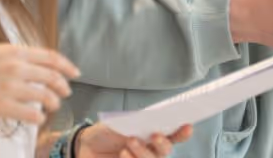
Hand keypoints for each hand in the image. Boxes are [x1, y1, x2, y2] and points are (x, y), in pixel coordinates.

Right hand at [0, 44, 76, 124]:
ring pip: (44, 96)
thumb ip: (12, 57)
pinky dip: (38, 116)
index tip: (75, 72)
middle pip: (52, 77)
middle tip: (66, 92)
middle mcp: (15, 67)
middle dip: (63, 86)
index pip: (50, 57)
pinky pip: (29, 113)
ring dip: (52, 102)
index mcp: (13, 51)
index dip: (66, 66)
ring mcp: (9, 87)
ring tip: (53, 106)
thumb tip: (30, 65)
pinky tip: (38, 118)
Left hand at [77, 124, 192, 157]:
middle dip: (162, 144)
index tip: (188, 126)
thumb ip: (136, 122)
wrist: (85, 146)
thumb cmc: (106, 132)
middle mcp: (150, 151)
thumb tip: (151, 118)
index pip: (173, 136)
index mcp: (152, 135)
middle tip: (153, 135)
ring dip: (143, 152)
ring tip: (128, 143)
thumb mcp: (120, 122)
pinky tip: (123, 154)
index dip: (182, 133)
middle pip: (165, 152)